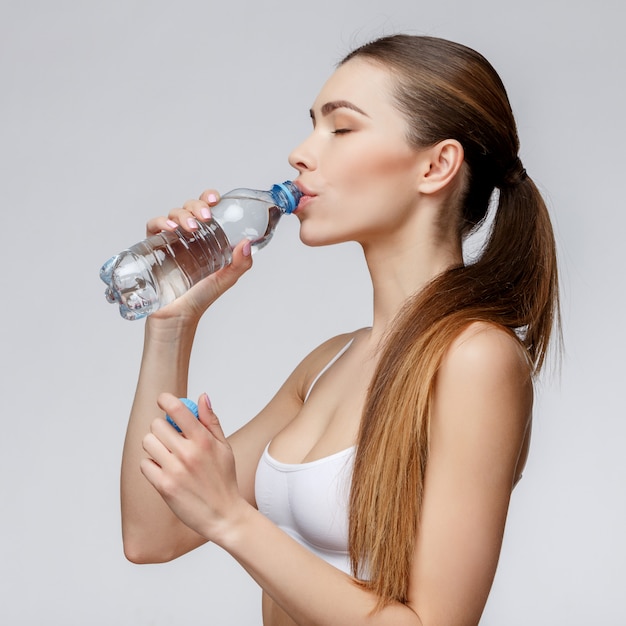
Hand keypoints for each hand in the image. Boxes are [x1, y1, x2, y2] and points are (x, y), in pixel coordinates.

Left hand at [140, 393, 246, 541]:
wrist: (224, 515)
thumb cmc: (224, 479)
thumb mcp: (224, 447)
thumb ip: (211, 420)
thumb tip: (202, 396)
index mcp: (203, 440)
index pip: (177, 409)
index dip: (166, 400)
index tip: (164, 400)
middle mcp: (188, 453)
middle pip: (157, 425)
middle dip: (162, 428)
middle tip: (171, 437)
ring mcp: (174, 470)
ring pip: (148, 442)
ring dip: (155, 446)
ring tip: (168, 455)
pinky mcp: (163, 486)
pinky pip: (145, 464)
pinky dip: (151, 466)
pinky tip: (165, 471)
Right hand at [146, 189, 252, 321]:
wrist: (178, 316)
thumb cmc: (200, 298)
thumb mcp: (225, 279)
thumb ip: (240, 264)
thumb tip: (248, 243)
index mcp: (205, 237)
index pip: (206, 209)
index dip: (208, 198)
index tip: (215, 200)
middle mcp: (187, 235)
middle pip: (189, 208)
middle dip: (197, 206)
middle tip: (206, 218)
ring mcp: (170, 240)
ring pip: (173, 214)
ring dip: (182, 215)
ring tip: (191, 228)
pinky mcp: (153, 248)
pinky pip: (153, 227)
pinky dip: (161, 222)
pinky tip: (171, 229)